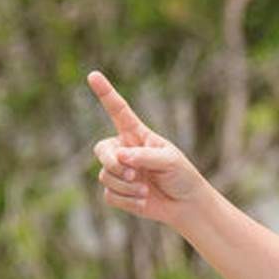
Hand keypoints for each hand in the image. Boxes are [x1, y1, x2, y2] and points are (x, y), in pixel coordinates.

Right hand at [87, 70, 206, 225]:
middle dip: (112, 163)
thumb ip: (146, 156)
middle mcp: (124, 151)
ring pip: (105, 176)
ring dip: (126, 186)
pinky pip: (110, 195)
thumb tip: (121, 157)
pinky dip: (127, 201)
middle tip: (133, 174)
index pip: (118, 110)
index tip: (93, 75)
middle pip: (101, 150)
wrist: (186, 204)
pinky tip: (144, 201)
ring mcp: (119, 172)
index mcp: (137, 135)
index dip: (105, 93)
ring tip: (146, 191)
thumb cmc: (182, 176)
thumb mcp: (170, 160)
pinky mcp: (117, 192)